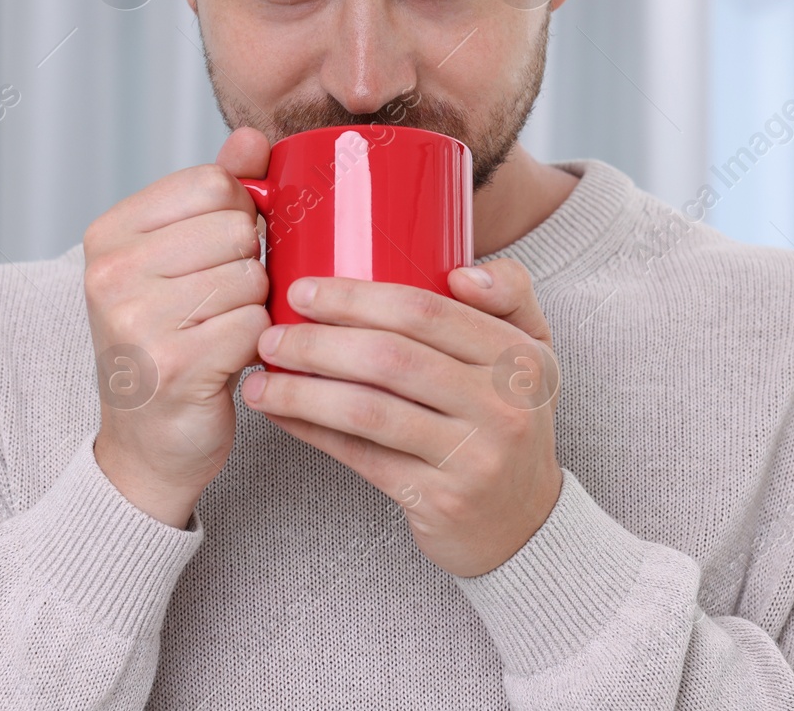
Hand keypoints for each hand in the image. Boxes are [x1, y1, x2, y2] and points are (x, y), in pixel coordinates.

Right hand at [84, 127, 271, 527]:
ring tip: (218, 332)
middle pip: (236, 229)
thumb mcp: (179, 258)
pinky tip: (227, 361)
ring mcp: (137, 321)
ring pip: (251, 277)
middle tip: (217, 303)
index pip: (212, 183)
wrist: (147, 443)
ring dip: (252, 308)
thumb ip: (218, 193)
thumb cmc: (169, 340)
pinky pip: (255, 326)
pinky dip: (256, 345)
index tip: (216, 252)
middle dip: (246, 265)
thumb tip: (255, 138)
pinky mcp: (173, 367)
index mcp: (108, 234)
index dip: (238, 214)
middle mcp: (111, 273)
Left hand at [239, 260, 562, 576]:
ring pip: (368, 411)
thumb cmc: (510, 417)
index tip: (304, 290)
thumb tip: (460, 272)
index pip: (427, 311)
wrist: (525, 521)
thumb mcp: (532, 351)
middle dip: (317, 342)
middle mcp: (503, 406)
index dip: (356, 297)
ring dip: (303, 391)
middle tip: (271, 335)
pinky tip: (280, 414)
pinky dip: (312, 431)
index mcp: (521, 357)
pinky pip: (361, 457)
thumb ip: (508, 293)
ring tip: (261, 379)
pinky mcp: (440, 500)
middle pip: (390, 358)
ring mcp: (473, 457)